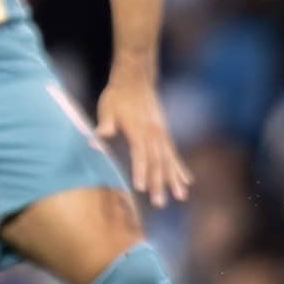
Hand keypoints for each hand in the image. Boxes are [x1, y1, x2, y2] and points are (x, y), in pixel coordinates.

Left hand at [95, 73, 191, 208]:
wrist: (135, 80)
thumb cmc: (117, 95)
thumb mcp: (106, 107)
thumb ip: (105, 124)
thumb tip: (96, 137)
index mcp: (138, 129)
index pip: (140, 154)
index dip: (140, 171)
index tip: (140, 188)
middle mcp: (153, 134)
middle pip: (157, 162)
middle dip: (158, 184)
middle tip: (160, 203)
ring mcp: (161, 134)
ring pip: (169, 161)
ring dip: (174, 180)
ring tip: (180, 197)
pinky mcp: (164, 134)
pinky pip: (174, 155)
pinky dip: (180, 169)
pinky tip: (187, 182)